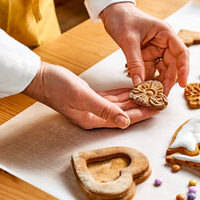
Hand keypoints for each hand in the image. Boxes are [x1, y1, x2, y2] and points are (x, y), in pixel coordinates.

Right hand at [23, 62, 157, 128]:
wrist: (40, 77)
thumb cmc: (57, 87)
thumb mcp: (82, 97)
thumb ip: (104, 109)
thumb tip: (126, 122)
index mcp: (94, 120)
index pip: (125, 119)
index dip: (142, 114)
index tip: (158, 109)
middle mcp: (95, 115)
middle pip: (125, 112)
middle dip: (142, 107)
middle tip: (159, 101)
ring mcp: (93, 107)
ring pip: (120, 105)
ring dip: (134, 100)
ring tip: (150, 95)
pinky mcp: (91, 97)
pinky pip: (112, 97)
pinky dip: (123, 94)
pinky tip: (133, 90)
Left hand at [100, 2, 188, 94]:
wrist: (112, 12)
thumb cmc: (123, 18)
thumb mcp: (128, 40)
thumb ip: (134, 62)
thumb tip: (139, 83)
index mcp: (166, 34)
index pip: (181, 53)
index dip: (184, 69)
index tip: (182, 83)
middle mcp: (164, 43)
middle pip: (173, 65)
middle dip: (169, 80)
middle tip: (163, 95)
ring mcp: (156, 51)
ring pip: (162, 70)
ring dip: (159, 82)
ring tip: (154, 95)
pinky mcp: (147, 57)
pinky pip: (151, 71)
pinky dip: (148, 80)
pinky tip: (145, 89)